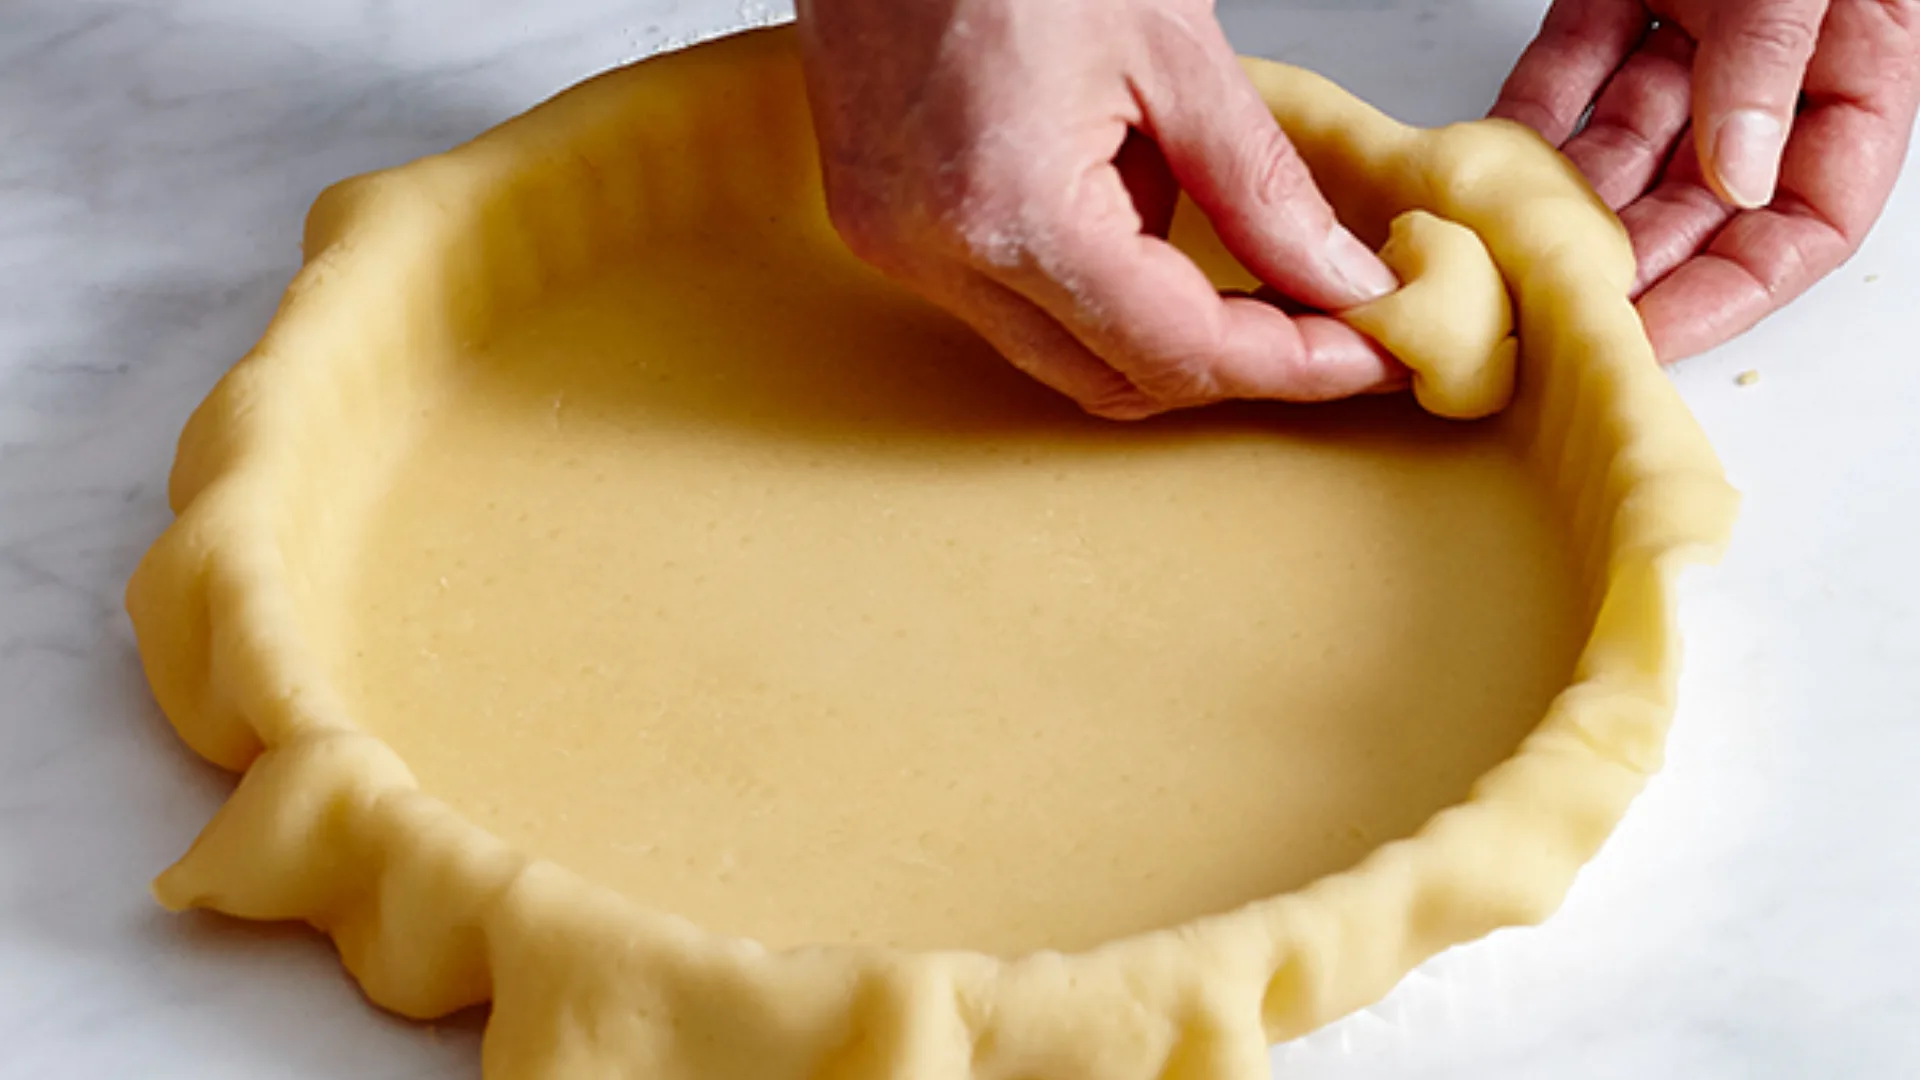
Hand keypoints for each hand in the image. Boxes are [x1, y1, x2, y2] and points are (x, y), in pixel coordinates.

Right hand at [793, 0, 1401, 418]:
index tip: (1365, 352)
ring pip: (1062, 349)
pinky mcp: (879, 224)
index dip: (1287, 363)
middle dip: (1226, 352)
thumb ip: (1259, 185)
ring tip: (1185, 182)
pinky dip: (1084, 267)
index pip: (1176, 349)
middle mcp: (934, 251)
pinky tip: (1110, 170)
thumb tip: (1334, 279)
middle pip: (1115, 378)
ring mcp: (896, 246)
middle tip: (1319, 309)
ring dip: (1152, 307)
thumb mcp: (1172, 45)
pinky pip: (1007, 297)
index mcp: (1008, 208)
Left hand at [1493, 0, 1919, 359]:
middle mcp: (1774, 65)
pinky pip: (1572, 68)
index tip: (1652, 333)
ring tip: (1510, 253)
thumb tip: (1739, 174)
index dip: (1732, 289)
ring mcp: (1695, 28)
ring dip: (1569, 201)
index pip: (1812, 220)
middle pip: (1703, 200)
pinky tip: (1486, 167)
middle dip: (1632, 259)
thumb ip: (1771, 56)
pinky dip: (1530, 117)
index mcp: (1862, 66)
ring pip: (1629, 143)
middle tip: (1558, 310)